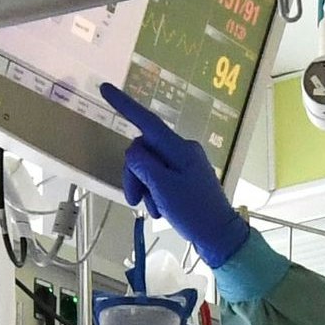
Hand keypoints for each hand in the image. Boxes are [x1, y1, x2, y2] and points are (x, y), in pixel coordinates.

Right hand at [104, 82, 254, 268]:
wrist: (219, 236)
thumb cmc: (193, 212)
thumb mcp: (162, 187)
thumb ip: (143, 164)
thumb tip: (133, 151)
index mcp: (179, 148)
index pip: (147, 121)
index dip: (124, 105)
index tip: (105, 88)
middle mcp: (182, 150)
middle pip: (143, 151)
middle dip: (134, 175)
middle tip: (136, 201)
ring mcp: (184, 163)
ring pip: (148, 166)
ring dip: (145, 188)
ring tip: (154, 209)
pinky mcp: (185, 177)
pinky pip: (159, 177)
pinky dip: (154, 193)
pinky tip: (161, 210)